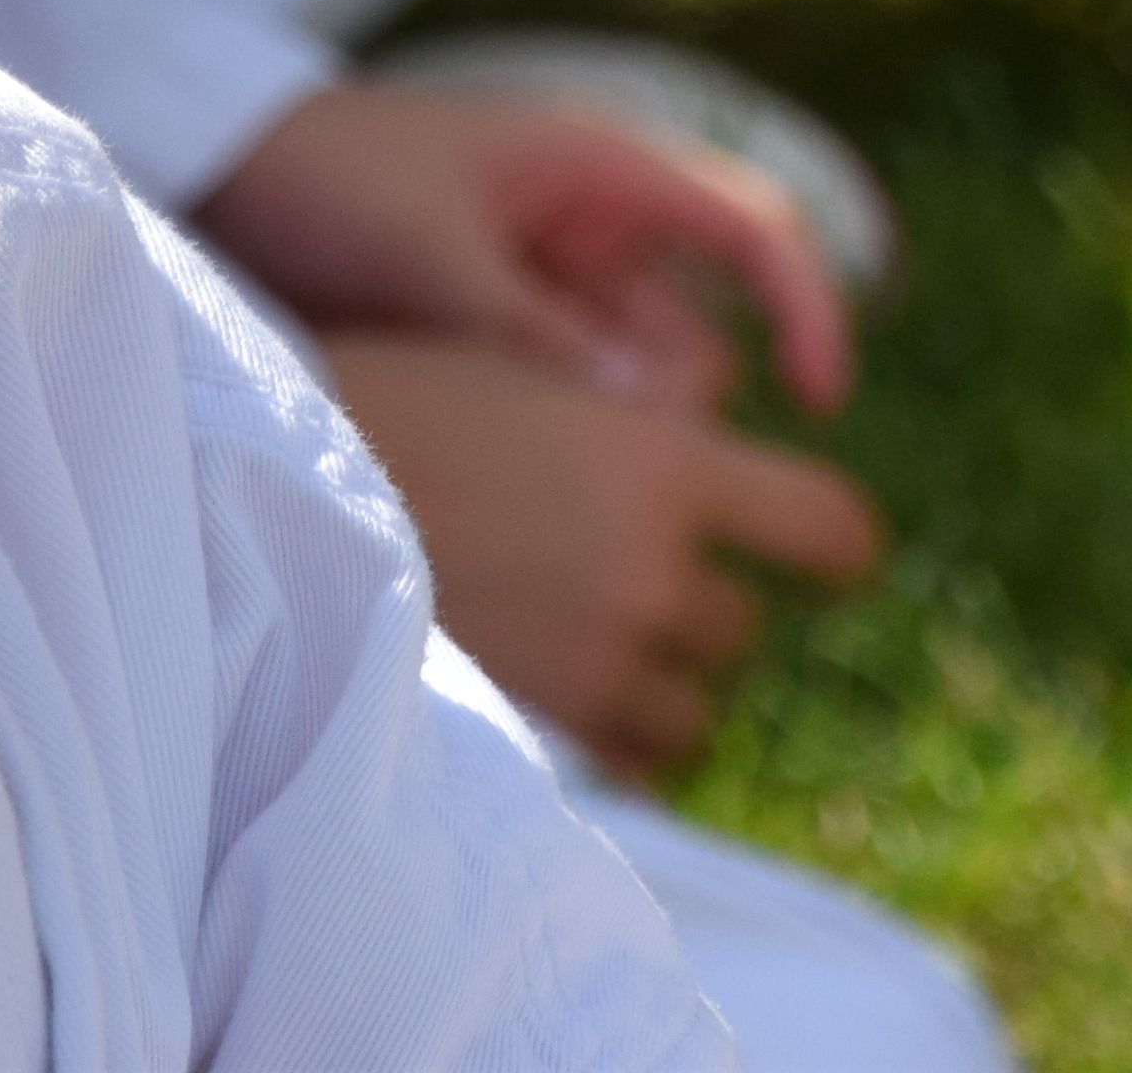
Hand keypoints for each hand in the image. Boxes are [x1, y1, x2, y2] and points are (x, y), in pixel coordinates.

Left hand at [196, 83, 852, 417]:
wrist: (218, 173)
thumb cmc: (326, 178)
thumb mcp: (423, 250)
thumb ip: (528, 333)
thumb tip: (652, 423)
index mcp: (602, 170)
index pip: (755, 230)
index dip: (809, 306)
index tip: (821, 400)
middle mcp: (595, 231)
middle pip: (694, 344)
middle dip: (662, 414)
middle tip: (566, 458)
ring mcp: (552, 292)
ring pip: (633, 395)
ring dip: (600, 442)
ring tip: (500, 461)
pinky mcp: (505, 345)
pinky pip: (569, 412)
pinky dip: (555, 452)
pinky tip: (496, 488)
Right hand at [321, 332, 882, 777]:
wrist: (289, 490)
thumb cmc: (403, 401)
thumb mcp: (539, 373)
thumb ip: (636, 415)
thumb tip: (711, 418)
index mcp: (664, 463)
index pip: (825, 526)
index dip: (843, 545)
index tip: (841, 557)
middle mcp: (651, 567)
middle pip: (739, 624)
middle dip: (696, 605)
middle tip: (622, 575)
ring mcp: (601, 655)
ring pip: (693, 705)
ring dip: (661, 682)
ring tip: (588, 640)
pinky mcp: (545, 718)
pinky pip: (633, 759)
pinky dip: (619, 739)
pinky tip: (573, 697)